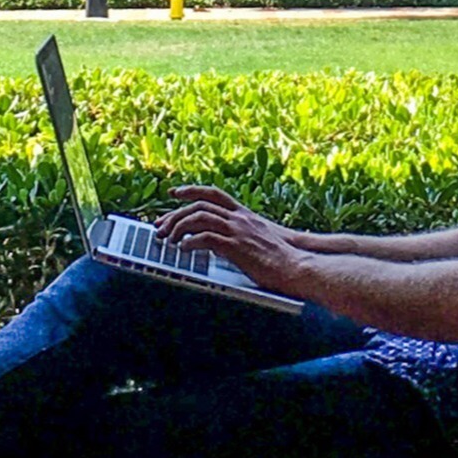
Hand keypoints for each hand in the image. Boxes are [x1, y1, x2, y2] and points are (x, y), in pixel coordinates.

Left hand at [155, 184, 291, 246]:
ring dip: (178, 227)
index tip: (173, 193)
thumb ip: (239, 236)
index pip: (213, 194)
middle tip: (160, 225)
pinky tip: (182, 249)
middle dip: (175, 213)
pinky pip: (206, 238)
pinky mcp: (237, 247)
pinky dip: (190, 242)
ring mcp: (238, 231)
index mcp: (244, 214)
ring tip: (168, 239)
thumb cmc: (281, 258)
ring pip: (199, 217)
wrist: (298, 266)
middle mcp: (239, 218)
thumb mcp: (259, 240)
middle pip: (199, 205)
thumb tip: (220, 244)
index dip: (191, 190)